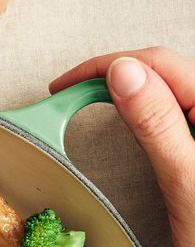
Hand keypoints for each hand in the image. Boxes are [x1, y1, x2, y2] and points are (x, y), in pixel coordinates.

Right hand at [51, 47, 194, 246]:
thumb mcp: (186, 183)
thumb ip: (157, 124)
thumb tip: (122, 72)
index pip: (159, 64)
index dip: (107, 67)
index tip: (64, 88)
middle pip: (164, 73)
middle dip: (115, 74)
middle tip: (68, 96)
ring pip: (169, 92)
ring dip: (129, 90)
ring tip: (90, 102)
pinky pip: (176, 117)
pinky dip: (146, 113)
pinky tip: (129, 121)